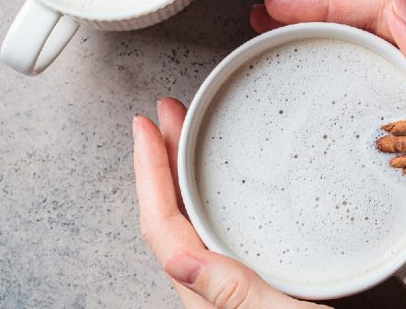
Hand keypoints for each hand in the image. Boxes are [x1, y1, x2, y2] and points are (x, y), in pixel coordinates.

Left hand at [133, 99, 326, 308]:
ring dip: (187, 172)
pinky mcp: (260, 281)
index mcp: (207, 296)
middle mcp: (214, 290)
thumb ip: (235, 295)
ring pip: (195, 220)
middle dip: (164, 158)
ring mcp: (235, 285)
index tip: (145, 129)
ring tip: (187, 134)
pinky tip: (232, 183)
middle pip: (172, 215)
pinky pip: (222, 229)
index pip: (162, 228)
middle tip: (166, 115)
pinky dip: (217, 194)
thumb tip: (178, 262)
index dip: (148, 173)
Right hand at [250, 0, 405, 239]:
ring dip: (332, 47)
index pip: (389, 9)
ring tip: (288, 46)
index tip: (286, 8)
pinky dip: (351, 86)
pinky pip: (383, 96)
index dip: (331, 4)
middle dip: (321, 18)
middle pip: (375, 26)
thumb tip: (399, 12)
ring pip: (374, 57)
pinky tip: (330, 92)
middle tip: (271, 21)